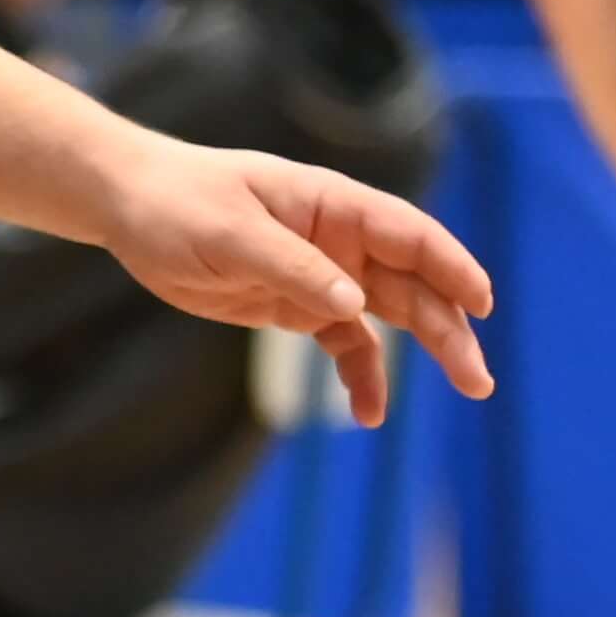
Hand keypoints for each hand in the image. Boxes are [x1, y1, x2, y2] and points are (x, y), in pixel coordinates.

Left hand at [90, 134, 494, 423]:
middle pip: (413, 283)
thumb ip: (292, 267)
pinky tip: (370, 413)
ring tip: (468, 387)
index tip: (481, 303)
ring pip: (392, 315)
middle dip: (451, 327)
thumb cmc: (181, 203)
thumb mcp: (231, 233)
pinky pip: (345, 343)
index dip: (451, 267)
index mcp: (334, 205)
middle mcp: (341, 239)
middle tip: (478, 378)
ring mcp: (324, 274)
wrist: (134, 210)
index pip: (410, 236)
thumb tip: (353, 304)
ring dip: (430, 349)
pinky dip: (362, 375)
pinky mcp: (297, 307)